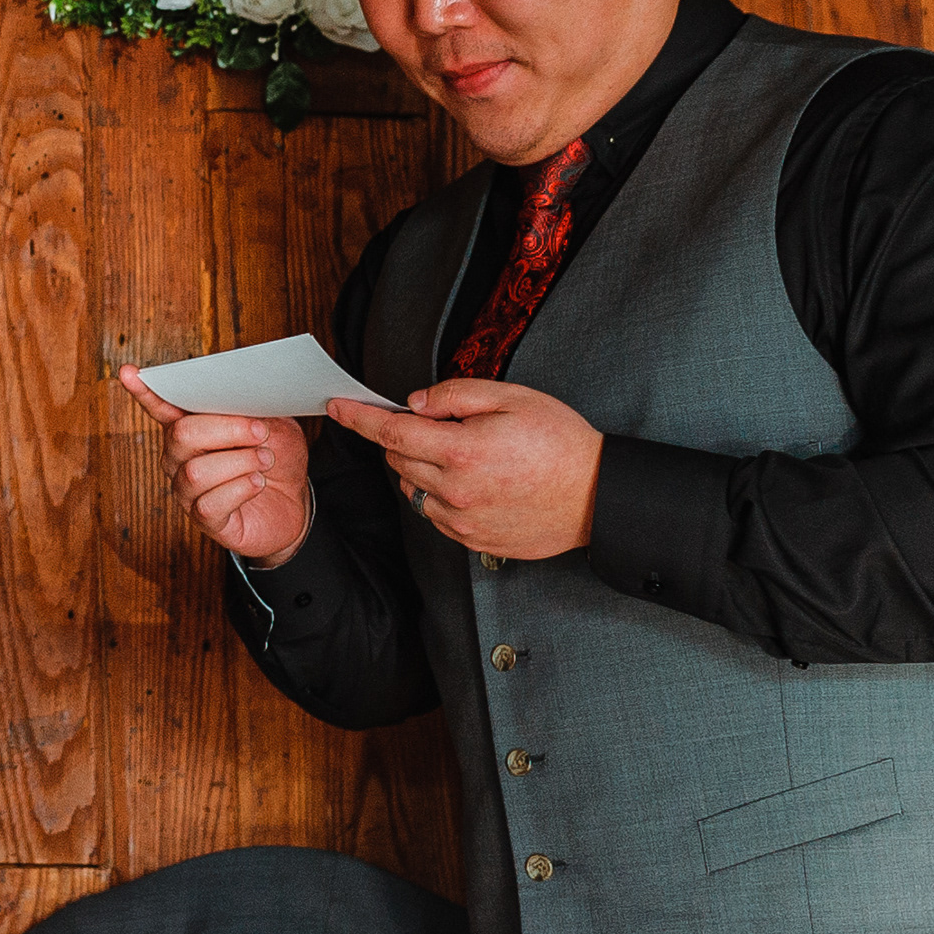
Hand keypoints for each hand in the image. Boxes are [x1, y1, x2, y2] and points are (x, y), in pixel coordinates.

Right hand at [118, 368, 313, 565]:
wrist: (294, 503)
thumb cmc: (277, 458)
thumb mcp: (274, 424)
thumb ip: (254, 409)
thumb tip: (243, 395)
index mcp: (191, 428)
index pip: (161, 407)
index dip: (144, 392)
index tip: (128, 372)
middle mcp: (179, 459)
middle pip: (182, 435)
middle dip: (227, 429)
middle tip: (260, 431)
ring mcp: (188, 491)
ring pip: (196, 472)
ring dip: (240, 461)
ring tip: (266, 460)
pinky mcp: (205, 520)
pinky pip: (209, 504)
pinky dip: (240, 489)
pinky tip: (258, 483)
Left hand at [325, 380, 605, 560]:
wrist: (597, 496)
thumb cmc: (561, 442)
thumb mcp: (512, 398)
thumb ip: (456, 394)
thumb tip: (414, 402)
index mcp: (461, 450)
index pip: (390, 430)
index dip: (358, 416)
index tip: (336, 406)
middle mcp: (454, 490)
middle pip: (397, 457)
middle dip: (403, 435)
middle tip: (439, 424)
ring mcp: (461, 520)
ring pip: (412, 486)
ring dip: (420, 466)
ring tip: (464, 454)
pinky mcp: (471, 539)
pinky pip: (432, 512)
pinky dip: (438, 493)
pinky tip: (473, 482)